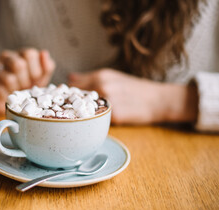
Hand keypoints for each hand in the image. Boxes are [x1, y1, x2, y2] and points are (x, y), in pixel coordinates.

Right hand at [0, 48, 55, 113]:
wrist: (10, 104)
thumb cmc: (27, 88)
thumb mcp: (41, 79)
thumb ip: (47, 67)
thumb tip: (44, 53)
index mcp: (22, 54)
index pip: (29, 54)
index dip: (35, 70)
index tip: (35, 80)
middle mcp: (7, 56)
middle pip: (18, 64)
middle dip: (25, 81)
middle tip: (25, 87)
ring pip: (9, 79)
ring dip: (15, 90)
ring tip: (15, 92)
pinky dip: (6, 96)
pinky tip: (7, 96)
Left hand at [68, 69, 197, 124]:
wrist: (158, 100)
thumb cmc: (134, 89)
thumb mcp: (113, 77)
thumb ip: (89, 78)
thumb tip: (69, 77)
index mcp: (101, 75)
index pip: (72, 85)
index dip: (65, 94)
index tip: (60, 101)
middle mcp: (102, 86)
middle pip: (74, 97)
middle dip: (68, 105)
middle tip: (65, 112)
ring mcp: (108, 101)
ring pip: (83, 110)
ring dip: (78, 115)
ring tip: (78, 119)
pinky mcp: (114, 116)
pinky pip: (96, 121)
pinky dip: (92, 123)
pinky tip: (90, 125)